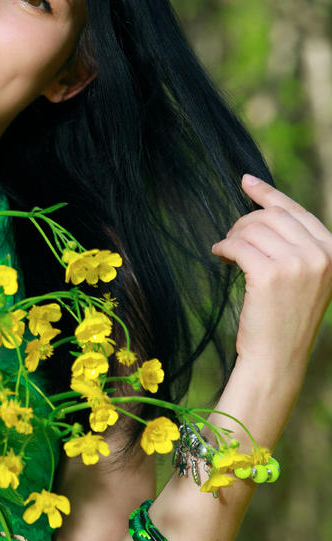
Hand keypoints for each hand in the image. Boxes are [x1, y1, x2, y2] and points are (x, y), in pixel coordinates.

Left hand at [211, 174, 331, 391]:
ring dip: (233, 236)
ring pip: (253, 229)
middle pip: (272, 217)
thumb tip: (264, 205)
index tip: (247, 182)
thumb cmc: (285, 318)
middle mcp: (322, 255)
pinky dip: (224, 246)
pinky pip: (238, 245)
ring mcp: (298, 264)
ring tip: (227, 251)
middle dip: (245, 222)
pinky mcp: (270, 275)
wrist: (277, 358)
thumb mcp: (304, 277)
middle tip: (232, 237)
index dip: (269, 195)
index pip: (296, 212)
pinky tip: (219, 254)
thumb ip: (295, 244)